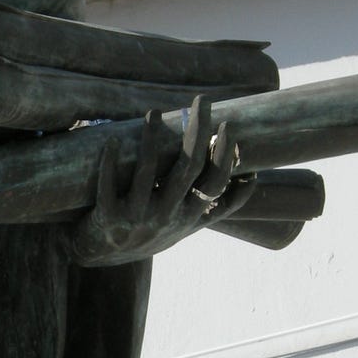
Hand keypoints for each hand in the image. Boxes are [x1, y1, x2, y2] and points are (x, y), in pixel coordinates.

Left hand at [70, 96, 252, 265]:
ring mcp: (136, 217)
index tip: (227, 125)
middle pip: (188, 168)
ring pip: (147, 172)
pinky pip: (108, 186)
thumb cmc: (153, 234)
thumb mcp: (190, 225)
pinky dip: (110, 162)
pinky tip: (113, 140)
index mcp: (188, 215)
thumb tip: (253, 177)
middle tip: (202, 100)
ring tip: (154, 113)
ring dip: (152, 138)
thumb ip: (220, 206)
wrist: (105, 257)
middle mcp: (166, 216)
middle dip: (197, 129)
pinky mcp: (107, 217)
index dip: (224, 155)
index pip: (215, 183)